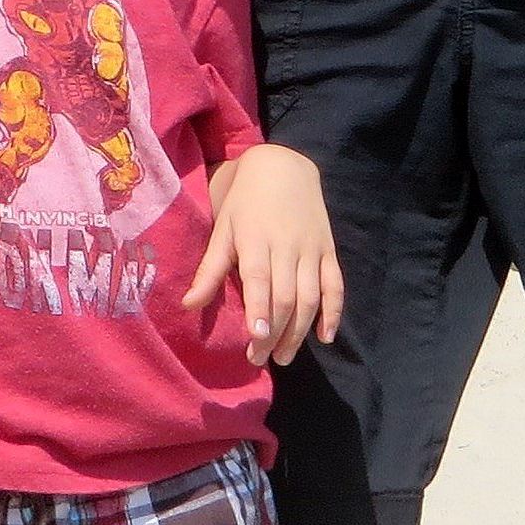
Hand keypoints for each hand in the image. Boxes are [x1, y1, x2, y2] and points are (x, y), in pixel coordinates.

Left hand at [183, 143, 343, 366]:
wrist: (283, 166)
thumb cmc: (244, 201)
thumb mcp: (224, 228)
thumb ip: (210, 269)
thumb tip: (188, 306)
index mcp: (256, 238)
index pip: (260, 279)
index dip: (259, 309)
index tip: (256, 338)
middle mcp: (287, 245)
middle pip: (285, 296)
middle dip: (274, 332)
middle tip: (259, 359)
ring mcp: (312, 248)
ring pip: (310, 296)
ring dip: (299, 331)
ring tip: (283, 356)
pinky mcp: (329, 250)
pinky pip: (336, 284)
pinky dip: (334, 312)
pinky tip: (324, 337)